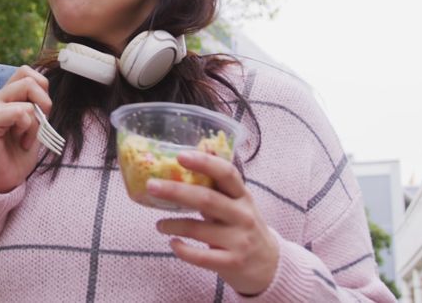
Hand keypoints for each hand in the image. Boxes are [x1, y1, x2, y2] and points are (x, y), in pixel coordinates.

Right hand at [0, 66, 50, 193]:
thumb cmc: (17, 155)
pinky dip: (28, 128)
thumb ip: (37, 105)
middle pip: (30, 79)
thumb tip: (45, 90)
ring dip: (36, 118)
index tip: (42, 113)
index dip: (42, 89)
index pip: (26, 72)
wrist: (1, 182)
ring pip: (27, 90)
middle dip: (44, 102)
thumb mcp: (34, 125)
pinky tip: (22, 143)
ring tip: (27, 137)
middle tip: (39, 125)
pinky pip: (19, 111)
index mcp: (4, 97)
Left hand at [148, 151, 279, 295]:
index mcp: (243, 197)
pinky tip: (173, 243)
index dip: (204, 163)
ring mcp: (239, 241)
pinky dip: (182, 249)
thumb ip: (216, 190)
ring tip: (159, 224)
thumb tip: (183, 164)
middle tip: (152, 186)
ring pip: (198, 229)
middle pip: (207, 199)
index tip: (180, 155)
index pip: (227, 173)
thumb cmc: (244, 228)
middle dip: (176, 191)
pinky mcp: (231, 263)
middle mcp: (243, 216)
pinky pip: (201, 256)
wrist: (269, 266)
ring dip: (173, 224)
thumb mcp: (237, 205)